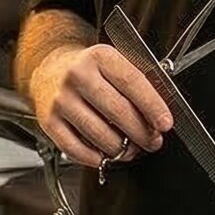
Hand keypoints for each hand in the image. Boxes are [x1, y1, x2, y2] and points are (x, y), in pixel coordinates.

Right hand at [26, 42, 172, 169]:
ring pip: (99, 134)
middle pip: (118, 111)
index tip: (165, 124)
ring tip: (130, 149)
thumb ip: (136, 84)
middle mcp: (77, 76)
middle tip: (153, 141)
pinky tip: (104, 155)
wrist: (49, 68)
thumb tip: (157, 116)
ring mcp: (61, 99)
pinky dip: (94, 158)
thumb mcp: (112, 63)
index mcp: (99, 56)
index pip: (132, 82)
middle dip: (142, 133)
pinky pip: (75, 148)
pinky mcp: (48, 121)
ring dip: (121, 149)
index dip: (153, 106)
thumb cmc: (88, 70)